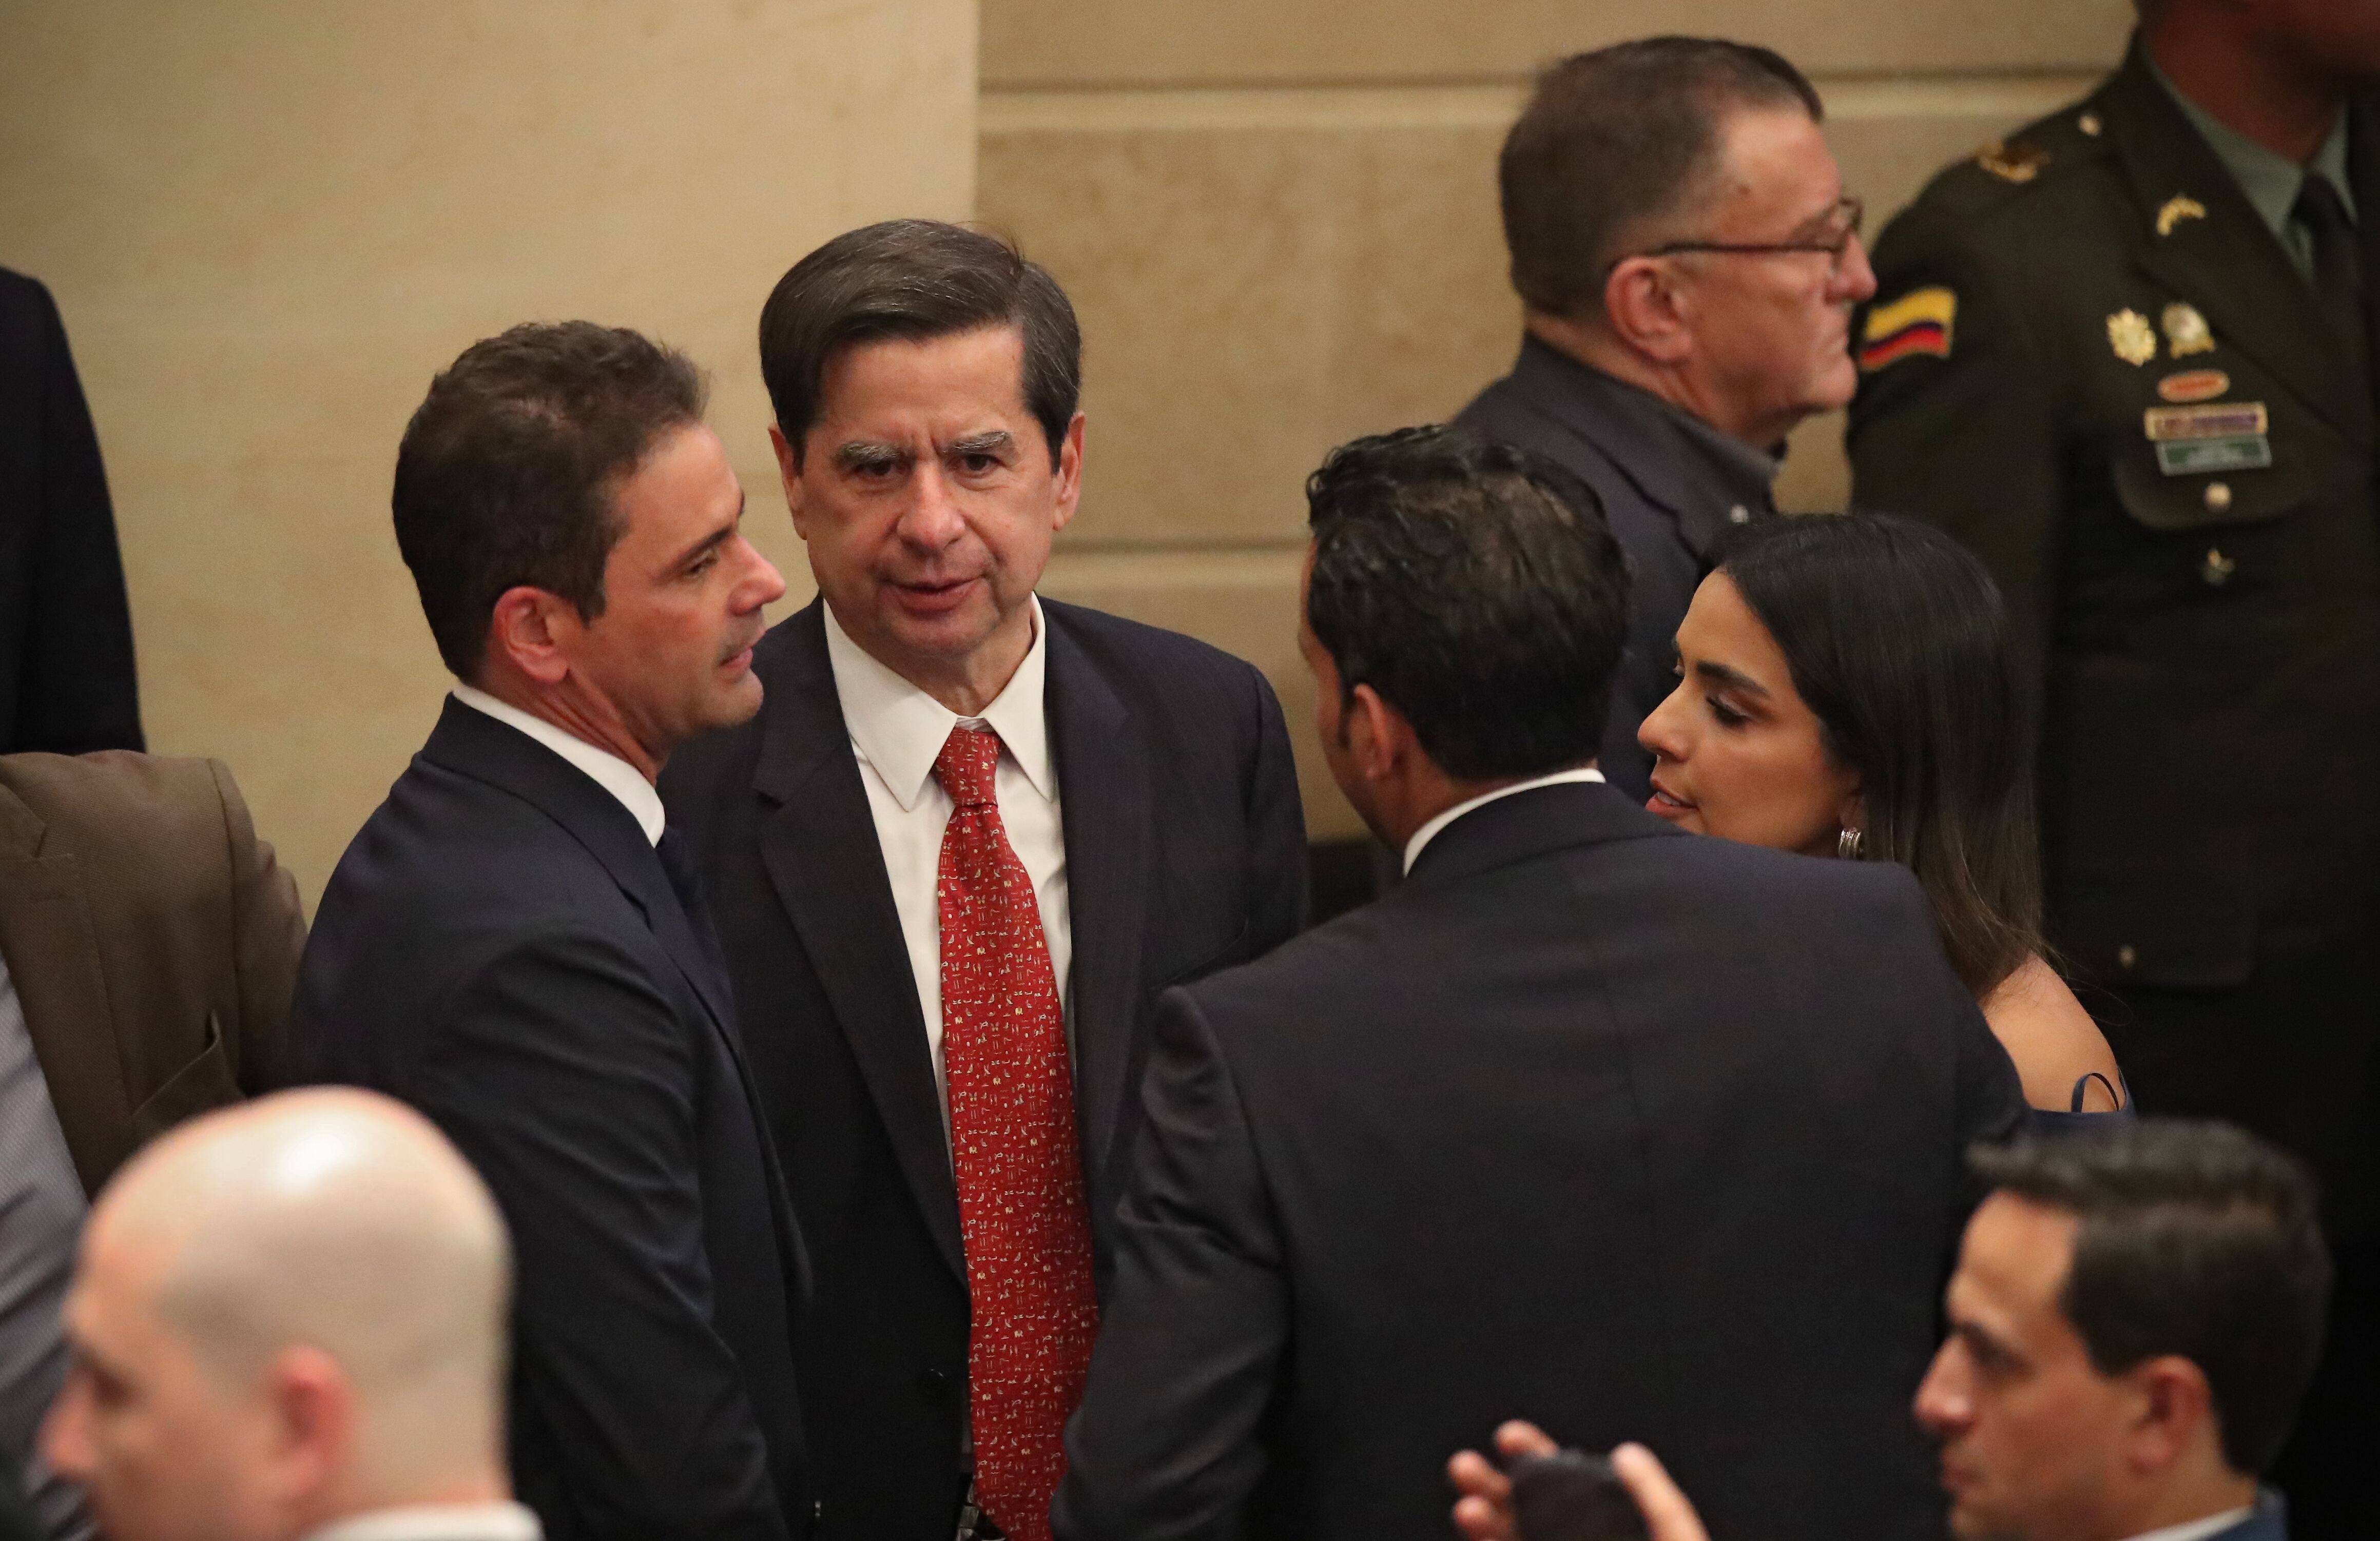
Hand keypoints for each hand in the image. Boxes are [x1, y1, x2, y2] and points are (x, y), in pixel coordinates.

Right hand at [1447, 1424, 1709, 1540]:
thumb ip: (1657, 1502)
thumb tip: (1626, 1451)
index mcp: (1605, 1532)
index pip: (1564, 1488)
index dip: (1534, 1458)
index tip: (1509, 1437)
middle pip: (1522, 1514)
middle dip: (1490, 1486)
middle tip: (1464, 1466)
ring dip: (1481, 1524)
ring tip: (1467, 1506)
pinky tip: (1474, 1531)